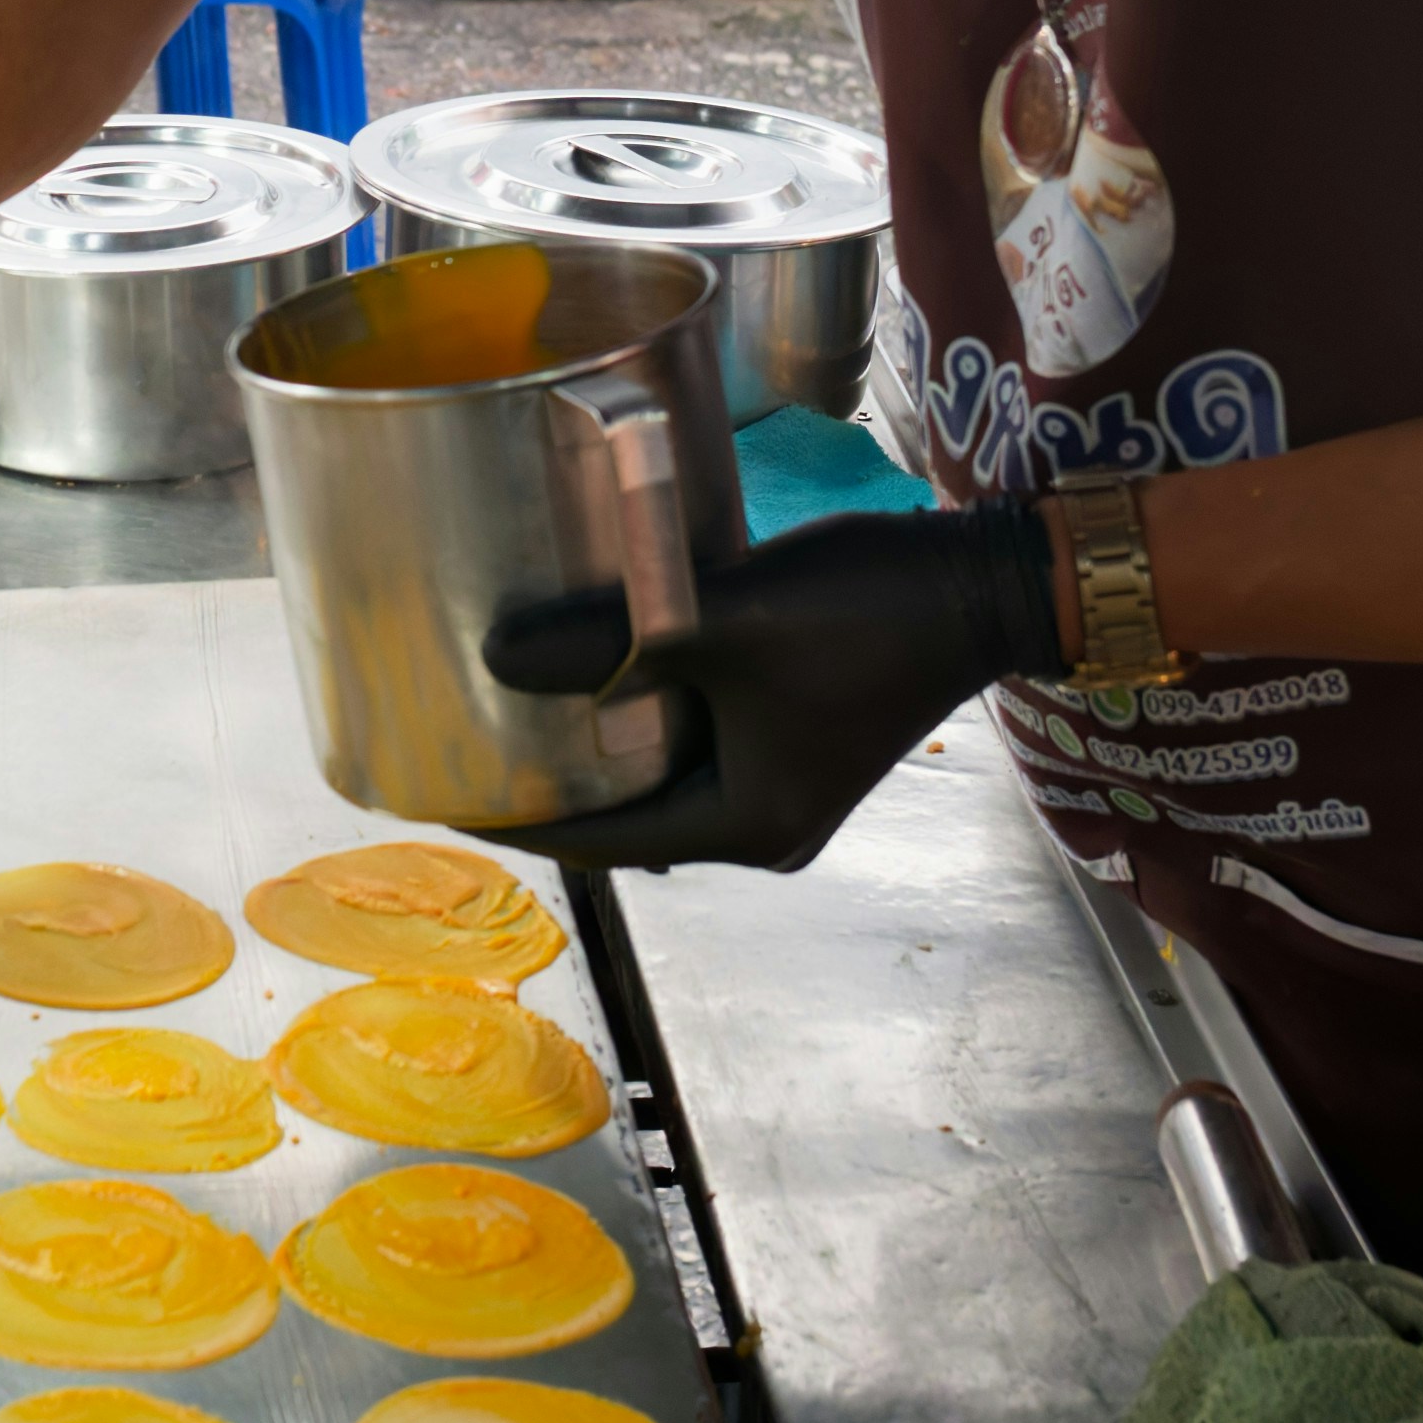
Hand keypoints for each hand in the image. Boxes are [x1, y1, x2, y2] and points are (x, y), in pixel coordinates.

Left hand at [468, 504, 1065, 872]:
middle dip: (552, 784)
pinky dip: (645, 719)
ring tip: (518, 702)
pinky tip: (601, 668)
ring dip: (599, 747)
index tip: (443, 788)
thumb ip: (609, 638)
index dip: (519, 818)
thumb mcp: (722, 621)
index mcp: (748, 824)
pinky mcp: (797, 739)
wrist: (979, 580)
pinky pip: (697, 745)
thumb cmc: (862, 608)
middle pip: (629, 818)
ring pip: (663, 778)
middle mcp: (766, 825)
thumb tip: (495, 655)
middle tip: (467, 740)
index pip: (602, 842)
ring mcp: (787, 784)